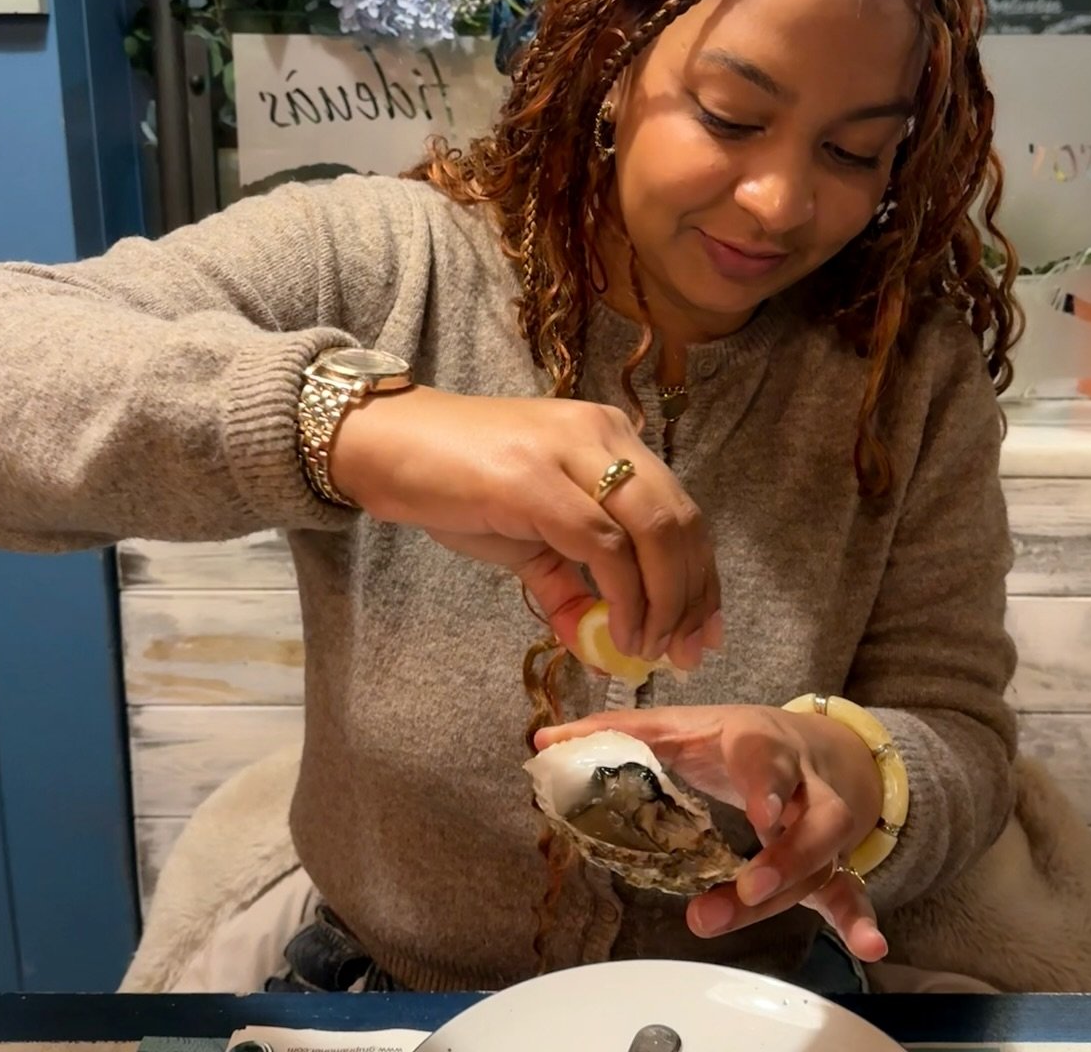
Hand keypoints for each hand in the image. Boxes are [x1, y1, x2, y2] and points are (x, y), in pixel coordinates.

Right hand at [329, 385, 721, 667]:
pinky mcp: (537, 479)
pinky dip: (623, 598)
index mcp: (611, 440)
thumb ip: (569, 585)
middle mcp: (604, 435)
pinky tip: (615, 636)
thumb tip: (601, 645)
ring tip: (649, 651)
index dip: (702, 577)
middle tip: (685, 654)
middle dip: (693, 597)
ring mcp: (572, 451)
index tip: (704, 634)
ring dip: (664, 603)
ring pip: (655, 531)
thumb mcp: (527, 539)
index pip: (682, 511)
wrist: (385, 447)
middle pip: (681, 522)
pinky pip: (604, 546)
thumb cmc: (454, 485)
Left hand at [535, 705, 888, 961]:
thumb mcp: (686, 725)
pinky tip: (866, 948)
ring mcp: (823, 819)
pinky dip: (859, 917)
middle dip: (784, 853)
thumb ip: (618, 733)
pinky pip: (851, 887)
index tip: (760, 813)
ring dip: (794, 886)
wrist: (822, 742)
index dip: (765, 781)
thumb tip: (543, 736)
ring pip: (823, 855)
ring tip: (758, 906)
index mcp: (759, 742)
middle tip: (752, 885)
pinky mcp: (835, 857)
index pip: (764, 754)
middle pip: (805, 816)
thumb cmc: (739, 737)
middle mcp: (801, 780)